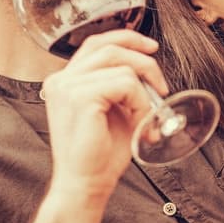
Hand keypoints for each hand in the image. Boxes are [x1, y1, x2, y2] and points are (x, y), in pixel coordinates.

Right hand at [42, 29, 167, 205]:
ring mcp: (67, 86)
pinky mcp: (80, 97)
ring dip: (144, 90)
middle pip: (109, 47)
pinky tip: (138, 122)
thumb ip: (121, 85)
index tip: (151, 47)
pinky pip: (125, 84)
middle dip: (144, 61)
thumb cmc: (100, 154)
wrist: (86, 184)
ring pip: (122, 66)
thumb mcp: (114, 110)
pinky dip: (140, 101)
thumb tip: (148, 70)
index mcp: (66, 80)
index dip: (126, 38)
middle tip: (161, 86)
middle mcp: (62, 80)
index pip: (96, 43)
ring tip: (147, 116)